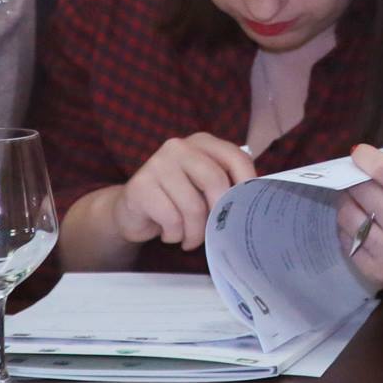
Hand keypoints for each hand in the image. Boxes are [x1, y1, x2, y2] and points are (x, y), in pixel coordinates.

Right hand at [110, 133, 257, 249]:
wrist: (131, 210)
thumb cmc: (176, 200)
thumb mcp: (203, 187)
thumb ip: (225, 186)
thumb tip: (252, 204)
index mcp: (202, 143)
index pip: (236, 158)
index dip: (247, 184)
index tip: (247, 208)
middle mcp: (179, 147)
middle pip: (215, 181)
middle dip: (218, 213)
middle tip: (215, 231)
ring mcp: (157, 164)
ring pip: (193, 206)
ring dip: (195, 233)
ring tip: (190, 239)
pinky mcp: (140, 186)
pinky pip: (171, 219)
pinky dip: (175, 235)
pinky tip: (169, 234)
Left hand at [335, 117, 382, 303]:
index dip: (366, 157)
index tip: (359, 152)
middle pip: (363, 192)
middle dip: (355, 178)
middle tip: (358, 175)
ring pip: (349, 215)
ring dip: (348, 201)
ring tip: (359, 197)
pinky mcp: (376, 272)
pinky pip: (347, 240)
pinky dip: (348, 226)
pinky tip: (362, 221)